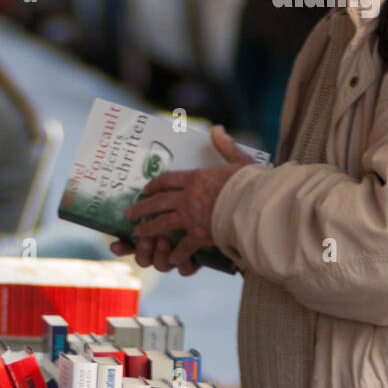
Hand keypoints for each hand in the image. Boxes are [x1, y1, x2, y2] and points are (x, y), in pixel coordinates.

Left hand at [114, 126, 255, 274]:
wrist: (258, 203)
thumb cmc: (252, 182)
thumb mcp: (239, 160)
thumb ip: (225, 146)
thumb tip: (216, 129)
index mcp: (197, 177)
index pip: (168, 179)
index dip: (154, 185)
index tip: (145, 189)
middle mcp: (189, 196)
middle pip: (158, 201)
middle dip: (142, 207)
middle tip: (129, 213)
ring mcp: (192, 216)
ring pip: (162, 222)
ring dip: (148, 228)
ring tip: (137, 233)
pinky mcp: (200, 234)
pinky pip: (183, 246)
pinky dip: (177, 253)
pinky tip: (172, 258)